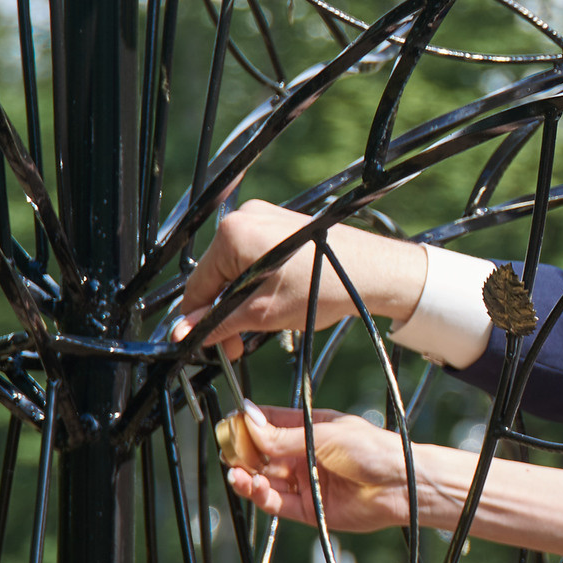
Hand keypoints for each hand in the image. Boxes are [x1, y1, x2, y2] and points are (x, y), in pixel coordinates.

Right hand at [174, 199, 428, 353]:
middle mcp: (245, 217)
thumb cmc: (326, 286)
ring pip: (237, 270)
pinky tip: (277, 301)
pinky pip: (257, 259)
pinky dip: (260, 283)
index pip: (198, 284)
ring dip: (244, 300)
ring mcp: (266, 218)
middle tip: (237, 344)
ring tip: (264, 323)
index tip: (205, 345)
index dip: (198, 320)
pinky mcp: (284, 226)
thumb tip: (185, 332)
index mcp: (232, 233)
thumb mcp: (263, 313)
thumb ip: (219, 322)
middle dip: (225, 312)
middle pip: (217, 275)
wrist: (377, 272)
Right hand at [218, 403, 442, 533]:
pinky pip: (276, 501)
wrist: (400, 484)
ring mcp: (306, 482)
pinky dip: (259, 494)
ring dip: (247, 474)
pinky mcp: (308, 508)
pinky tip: (250, 483)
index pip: (272, 424)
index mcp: (312, 430)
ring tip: (236, 470)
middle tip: (228, 449)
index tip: (230, 423)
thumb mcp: (325, 435)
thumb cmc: (374, 451)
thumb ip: (284, 435)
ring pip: (266, 479)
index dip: (250, 424)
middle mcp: (306, 456)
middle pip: (264, 454)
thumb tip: (249, 419)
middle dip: (243, 452)